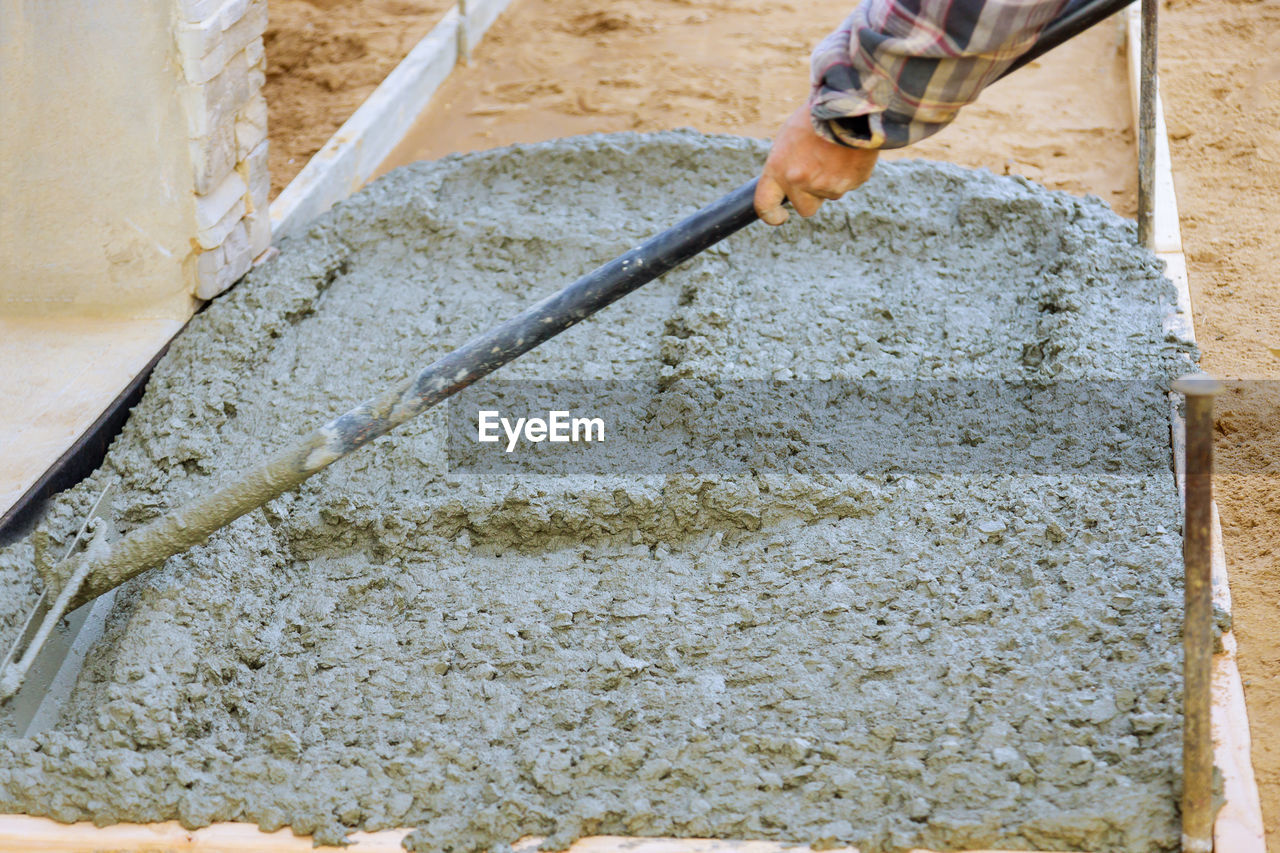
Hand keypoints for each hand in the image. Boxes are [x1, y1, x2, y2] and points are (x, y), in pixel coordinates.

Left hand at [754, 105, 879, 225]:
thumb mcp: (789, 137)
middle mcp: (800, 182)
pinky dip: (850, 172)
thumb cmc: (816, 115)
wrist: (849, 102)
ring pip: (830, 194)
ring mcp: (827, 185)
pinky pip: (849, 184)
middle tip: (818, 172)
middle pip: (805, 208)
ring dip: (832, 179)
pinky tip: (850, 151)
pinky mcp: (851, 182)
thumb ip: (786, 165)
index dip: (771, 216)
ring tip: (836, 152)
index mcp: (778, 169)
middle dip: (811, 196)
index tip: (779, 217)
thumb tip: (789, 184)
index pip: (765, 205)